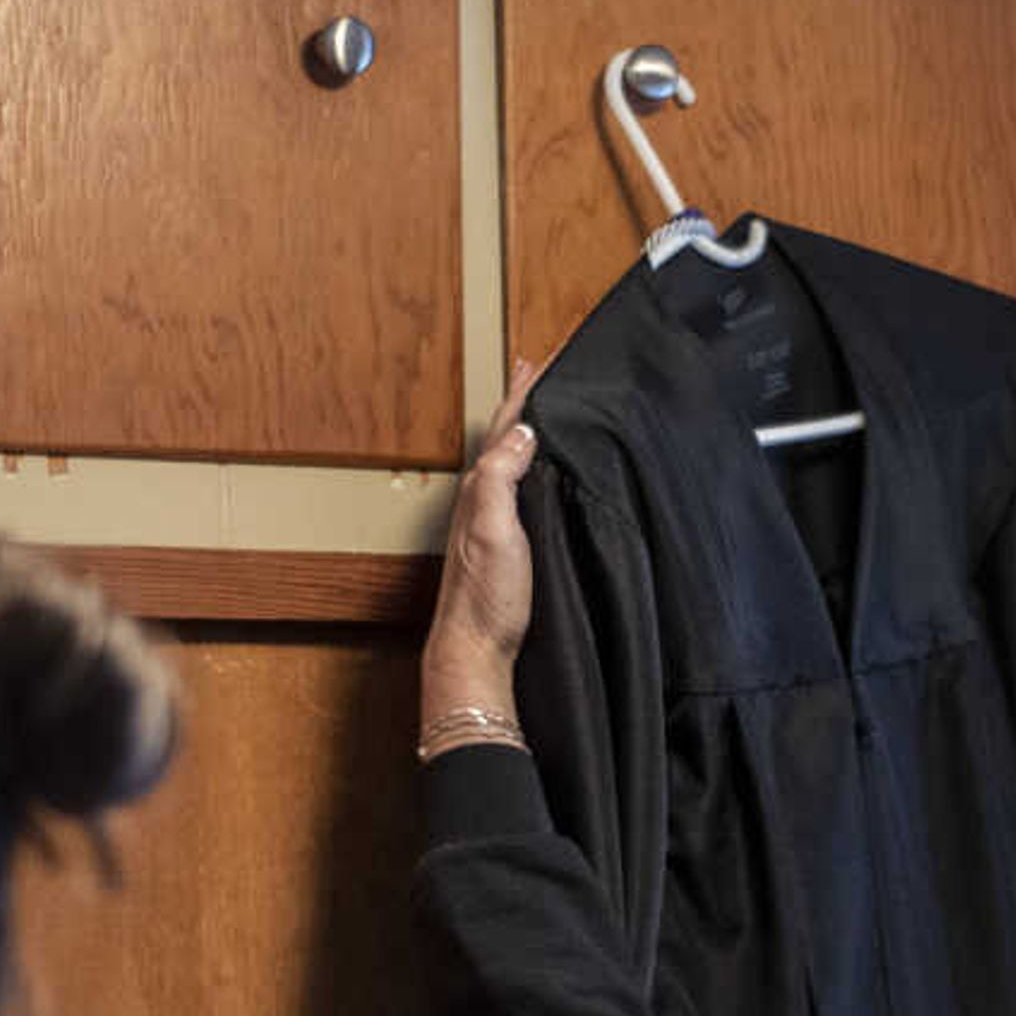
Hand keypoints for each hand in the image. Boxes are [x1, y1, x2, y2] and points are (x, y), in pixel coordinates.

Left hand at [423, 358, 543, 727]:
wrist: (474, 653)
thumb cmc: (485, 598)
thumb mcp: (495, 529)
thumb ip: (501, 477)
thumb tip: (521, 431)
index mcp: (481, 490)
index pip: (504, 429)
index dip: (523, 395)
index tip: (540, 362)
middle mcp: (481, 502)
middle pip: (504, 440)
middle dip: (523, 406)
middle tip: (539, 374)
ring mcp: (490, 526)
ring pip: (509, 465)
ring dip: (524, 436)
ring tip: (541, 414)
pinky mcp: (502, 550)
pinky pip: (518, 493)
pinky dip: (530, 472)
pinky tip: (538, 479)